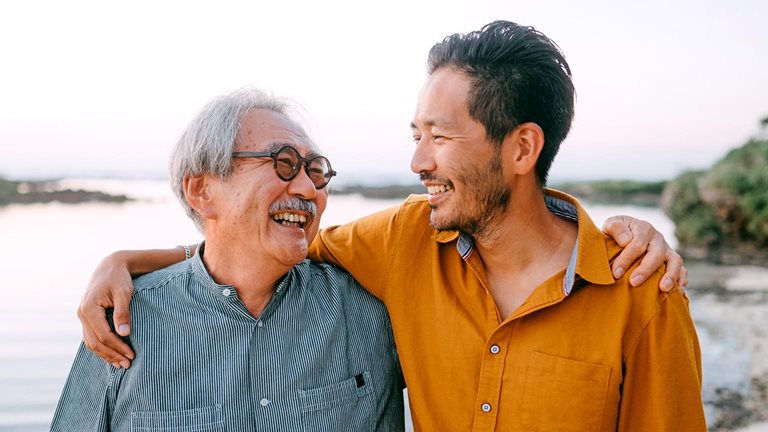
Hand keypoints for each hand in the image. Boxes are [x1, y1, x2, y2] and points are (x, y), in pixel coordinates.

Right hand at [77, 252, 135, 367]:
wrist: (111, 266)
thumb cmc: (119, 278)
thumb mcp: (124, 293)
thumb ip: (123, 313)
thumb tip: (124, 334)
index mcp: (89, 308)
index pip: (103, 335)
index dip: (117, 347)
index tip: (131, 355)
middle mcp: (82, 314)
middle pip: (95, 342)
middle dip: (112, 355)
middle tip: (128, 364)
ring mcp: (82, 316)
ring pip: (91, 342)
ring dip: (106, 355)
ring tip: (121, 364)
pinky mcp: (87, 317)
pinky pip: (91, 337)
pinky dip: (101, 347)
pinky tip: (113, 355)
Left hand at [602, 216, 686, 291]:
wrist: (624, 234)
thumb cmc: (615, 233)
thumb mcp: (610, 225)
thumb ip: (615, 228)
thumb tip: (625, 240)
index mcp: (643, 228)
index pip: (637, 244)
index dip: (626, 259)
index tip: (616, 273)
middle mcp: (657, 238)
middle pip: (656, 253)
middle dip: (645, 269)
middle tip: (633, 282)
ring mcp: (667, 250)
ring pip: (675, 261)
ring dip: (670, 275)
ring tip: (663, 288)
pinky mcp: (672, 260)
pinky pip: (682, 270)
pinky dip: (682, 279)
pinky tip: (677, 291)